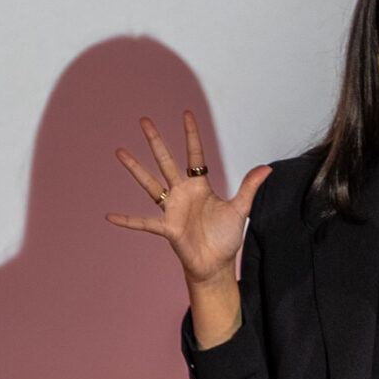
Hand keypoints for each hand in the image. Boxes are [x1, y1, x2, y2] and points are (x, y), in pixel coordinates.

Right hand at [106, 111, 270, 285]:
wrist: (217, 264)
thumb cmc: (225, 237)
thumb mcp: (240, 209)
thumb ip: (249, 187)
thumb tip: (268, 167)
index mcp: (200, 186)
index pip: (195, 155)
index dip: (191, 135)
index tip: (186, 114)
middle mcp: (182, 193)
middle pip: (166, 161)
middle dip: (156, 141)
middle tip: (144, 120)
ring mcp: (172, 209)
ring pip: (150, 184)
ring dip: (135, 169)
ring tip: (120, 152)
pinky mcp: (167, 228)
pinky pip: (143, 223)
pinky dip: (127, 220)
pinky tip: (110, 216)